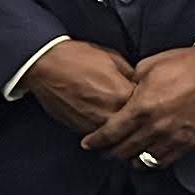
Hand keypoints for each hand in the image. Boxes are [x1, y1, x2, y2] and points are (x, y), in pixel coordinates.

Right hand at [16, 39, 138, 135]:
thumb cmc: (77, 58)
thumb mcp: (112, 58)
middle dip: (137, 121)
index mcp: (122, 93)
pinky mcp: (80, 129)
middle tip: (139, 117)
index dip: (148, 104)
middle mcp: (110, 112)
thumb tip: (140, 84)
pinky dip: (104, 133)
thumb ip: (130, 75)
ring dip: (121, 131)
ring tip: (122, 123)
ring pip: (117, 136)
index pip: (146, 107)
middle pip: (133, 126)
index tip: (148, 102)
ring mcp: (94, 123)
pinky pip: (99, 136)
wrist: (46, 65)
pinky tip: (104, 123)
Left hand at [81, 46, 194, 167]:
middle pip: (123, 150)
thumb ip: (130, 84)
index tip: (88, 144)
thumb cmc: (183, 65)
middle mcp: (154, 126)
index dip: (96, 141)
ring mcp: (172, 137)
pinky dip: (150, 163)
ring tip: (122, 156)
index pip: (111, 132)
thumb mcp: (148, 67)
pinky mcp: (187, 142)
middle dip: (108, 152)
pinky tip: (145, 158)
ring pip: (142, 160)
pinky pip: (163, 161)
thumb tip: (121, 94)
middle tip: (102, 152)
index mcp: (141, 107)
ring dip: (128, 159)